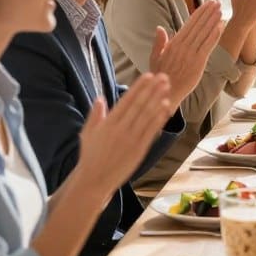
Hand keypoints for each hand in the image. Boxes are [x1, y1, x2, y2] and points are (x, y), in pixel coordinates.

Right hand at [76, 73, 171, 194]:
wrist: (94, 180)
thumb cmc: (90, 156)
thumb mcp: (88, 133)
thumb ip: (95, 115)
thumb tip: (100, 98)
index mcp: (108, 123)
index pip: (126, 100)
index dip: (138, 87)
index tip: (148, 75)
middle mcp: (121, 129)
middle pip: (139, 105)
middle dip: (152, 89)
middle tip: (163, 76)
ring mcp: (131, 139)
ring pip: (147, 116)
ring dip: (158, 100)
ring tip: (167, 87)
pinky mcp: (140, 149)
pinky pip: (151, 130)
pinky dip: (159, 118)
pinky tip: (166, 107)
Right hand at [149, 0, 223, 110]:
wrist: (166, 92)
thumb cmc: (161, 76)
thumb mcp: (154, 58)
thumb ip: (159, 43)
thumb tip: (159, 27)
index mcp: (173, 44)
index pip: (188, 24)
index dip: (199, 13)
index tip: (206, 5)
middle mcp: (182, 46)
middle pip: (197, 26)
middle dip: (207, 13)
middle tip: (216, 2)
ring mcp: (191, 54)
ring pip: (203, 33)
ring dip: (213, 21)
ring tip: (220, 10)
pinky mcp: (198, 63)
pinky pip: (208, 46)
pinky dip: (214, 35)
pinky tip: (220, 26)